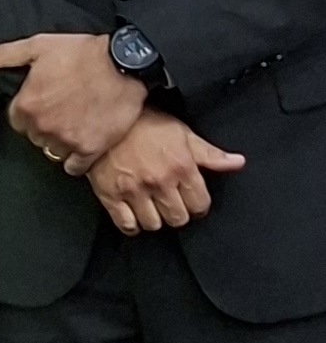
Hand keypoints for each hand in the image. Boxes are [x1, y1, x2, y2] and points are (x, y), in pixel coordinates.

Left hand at [0, 32, 145, 172]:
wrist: (124, 64)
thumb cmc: (83, 53)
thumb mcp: (38, 46)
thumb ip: (4, 55)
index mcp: (27, 105)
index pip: (16, 121)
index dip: (29, 111)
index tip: (42, 103)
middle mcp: (43, 126)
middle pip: (34, 136)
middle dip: (44, 126)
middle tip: (60, 111)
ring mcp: (67, 140)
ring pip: (52, 152)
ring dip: (59, 142)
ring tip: (72, 125)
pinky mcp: (91, 149)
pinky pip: (74, 167)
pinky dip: (76, 160)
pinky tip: (82, 145)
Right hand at [87, 110, 244, 234]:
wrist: (102, 116)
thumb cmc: (144, 122)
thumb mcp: (182, 133)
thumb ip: (210, 154)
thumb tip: (239, 163)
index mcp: (181, 167)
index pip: (200, 205)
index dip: (197, 204)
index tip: (190, 199)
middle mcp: (159, 182)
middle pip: (178, 219)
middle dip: (177, 212)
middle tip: (170, 201)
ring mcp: (133, 191)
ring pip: (154, 224)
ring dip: (154, 218)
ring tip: (151, 205)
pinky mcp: (110, 195)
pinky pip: (127, 225)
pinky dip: (132, 224)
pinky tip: (134, 212)